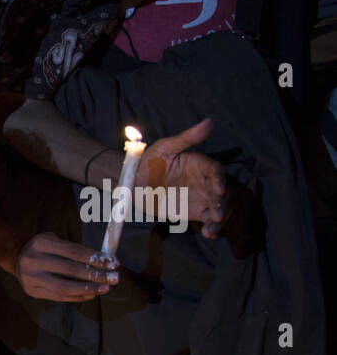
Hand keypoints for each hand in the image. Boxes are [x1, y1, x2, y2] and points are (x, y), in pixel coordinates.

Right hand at [15, 233, 118, 301]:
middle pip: (71, 270)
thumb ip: (76, 250)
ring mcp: (31, 278)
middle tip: (114, 278)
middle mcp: (34, 260)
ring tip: (105, 288)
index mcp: (42, 243)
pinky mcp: (32, 291)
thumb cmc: (44, 248)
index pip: (74, 252)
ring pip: (65, 287)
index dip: (96, 258)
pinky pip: (58, 297)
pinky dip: (77, 296)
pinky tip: (91, 294)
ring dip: (88, 289)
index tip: (113, 263)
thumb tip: (105, 262)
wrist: (17, 257)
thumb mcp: (56, 241)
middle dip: (96, 275)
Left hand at [139, 118, 226, 237]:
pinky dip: (210, 227)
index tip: (218, 189)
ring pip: (216, 207)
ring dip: (217, 218)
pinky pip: (206, 219)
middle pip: (219, 192)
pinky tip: (209, 233)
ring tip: (212, 227)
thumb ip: (187, 138)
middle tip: (218, 214)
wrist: (133, 183)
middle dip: (221, 203)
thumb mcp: (165, 147)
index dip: (219, 179)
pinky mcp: (194, 211)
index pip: (215, 171)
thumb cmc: (149, 160)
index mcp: (199, 164)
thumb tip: (209, 121)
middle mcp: (204, 181)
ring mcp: (201, 197)